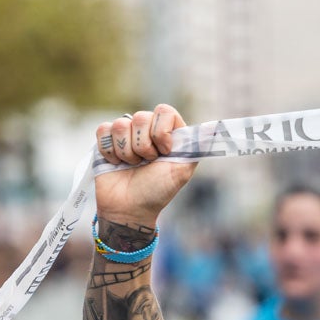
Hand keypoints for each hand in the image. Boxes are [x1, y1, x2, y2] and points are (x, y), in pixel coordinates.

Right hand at [94, 105, 197, 226]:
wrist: (129, 208)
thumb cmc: (157, 192)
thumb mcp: (182, 171)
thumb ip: (196, 148)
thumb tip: (215, 128)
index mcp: (169, 134)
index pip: (165, 110)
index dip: (161, 131)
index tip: (164, 151)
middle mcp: (148, 130)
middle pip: (141, 116)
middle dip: (143, 147)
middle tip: (147, 163)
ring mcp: (127, 134)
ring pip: (121, 125)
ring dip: (127, 152)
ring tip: (132, 166)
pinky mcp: (107, 140)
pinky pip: (103, 130)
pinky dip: (110, 152)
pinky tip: (117, 164)